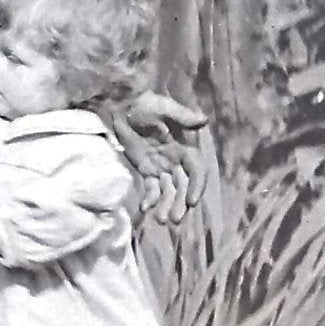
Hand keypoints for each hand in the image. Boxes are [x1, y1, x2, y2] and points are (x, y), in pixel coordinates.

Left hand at [105, 91, 210, 224]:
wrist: (122, 107)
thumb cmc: (145, 104)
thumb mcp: (164, 107)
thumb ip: (182, 116)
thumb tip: (203, 120)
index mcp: (187, 148)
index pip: (197, 172)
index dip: (196, 187)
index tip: (192, 202)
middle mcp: (178, 161)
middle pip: (184, 186)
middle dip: (181, 203)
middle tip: (175, 219)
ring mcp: (162, 167)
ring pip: (169, 191)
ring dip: (167, 206)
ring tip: (162, 221)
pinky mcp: (147, 171)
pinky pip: (151, 189)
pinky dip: (150, 199)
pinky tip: (145, 209)